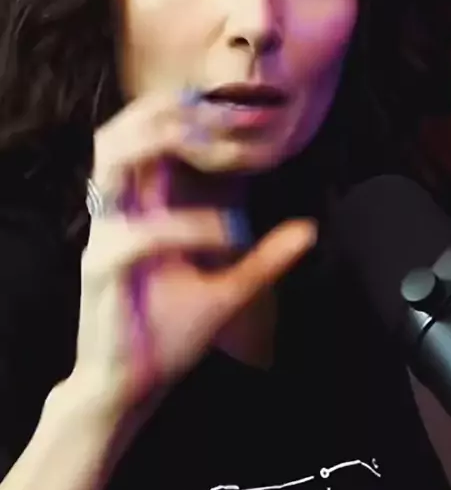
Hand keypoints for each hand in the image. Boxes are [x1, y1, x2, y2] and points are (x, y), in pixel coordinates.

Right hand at [74, 93, 316, 420]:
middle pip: (117, 131)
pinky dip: (188, 226)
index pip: (144, 138)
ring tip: (209, 145)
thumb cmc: (166, 334)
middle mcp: (117, 213)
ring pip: (111, 161)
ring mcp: (105, 237)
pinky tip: (232, 235)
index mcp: (140, 210)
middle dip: (165, 109)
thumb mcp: (228, 290)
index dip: (180, 109)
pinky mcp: (102, 271)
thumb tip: (309, 229)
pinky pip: (138, 234)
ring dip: (158, 141)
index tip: (230, 101)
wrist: (129, 388)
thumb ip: (265, 257)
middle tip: (217, 111)